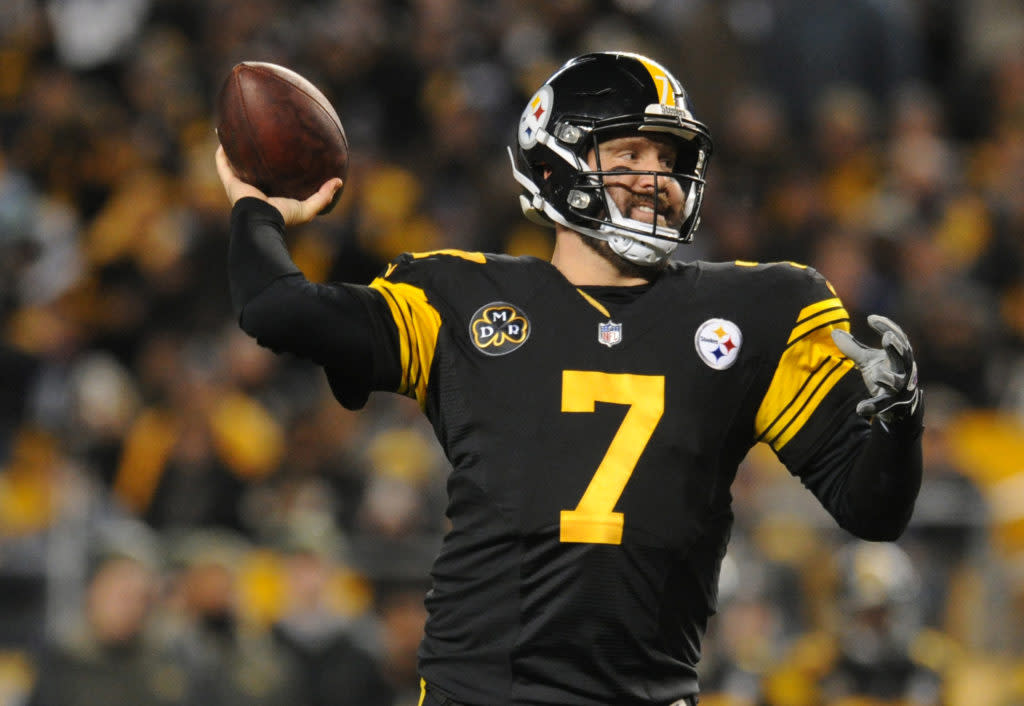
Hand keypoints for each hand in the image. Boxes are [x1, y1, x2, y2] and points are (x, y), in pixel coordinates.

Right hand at [215, 145, 342, 225]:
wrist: (262, 221)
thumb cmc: (284, 217)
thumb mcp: (308, 208)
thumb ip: (323, 196)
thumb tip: (339, 181)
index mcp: (269, 194)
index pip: (270, 177)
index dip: (273, 166)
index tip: (278, 151)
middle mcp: (253, 188)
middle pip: (251, 168)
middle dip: (252, 154)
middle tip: (257, 136)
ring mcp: (240, 185)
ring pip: (234, 163)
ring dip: (233, 149)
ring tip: (235, 130)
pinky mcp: (230, 182)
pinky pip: (222, 163)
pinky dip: (221, 150)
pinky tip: (222, 134)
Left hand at [832, 314, 921, 424]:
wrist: (900, 407)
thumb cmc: (885, 375)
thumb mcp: (868, 361)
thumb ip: (853, 348)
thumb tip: (834, 332)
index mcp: (900, 356)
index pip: (898, 337)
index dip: (886, 327)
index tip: (871, 318)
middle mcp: (904, 371)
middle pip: (904, 357)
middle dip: (896, 348)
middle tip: (887, 337)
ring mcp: (900, 389)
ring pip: (896, 382)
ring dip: (886, 377)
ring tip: (876, 374)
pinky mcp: (893, 405)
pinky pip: (883, 406)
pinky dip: (872, 407)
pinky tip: (860, 409)